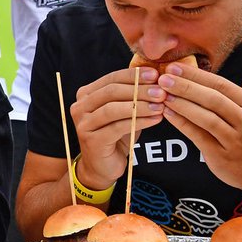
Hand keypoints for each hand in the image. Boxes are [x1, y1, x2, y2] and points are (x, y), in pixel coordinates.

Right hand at [70, 66, 165, 189]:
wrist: (102, 166)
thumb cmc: (115, 136)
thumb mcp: (124, 112)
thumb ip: (132, 96)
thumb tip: (156, 77)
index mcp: (86, 94)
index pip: (111, 78)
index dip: (133, 75)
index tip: (155, 74)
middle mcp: (80, 107)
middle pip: (111, 91)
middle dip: (139, 89)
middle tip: (161, 91)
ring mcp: (83, 124)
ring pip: (113, 109)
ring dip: (140, 105)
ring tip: (161, 105)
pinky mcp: (91, 140)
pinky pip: (118, 127)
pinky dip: (139, 121)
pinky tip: (156, 119)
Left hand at [157, 66, 241, 194]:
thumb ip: (223, 98)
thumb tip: (189, 78)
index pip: (220, 84)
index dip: (195, 75)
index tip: (173, 66)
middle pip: (213, 99)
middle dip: (185, 86)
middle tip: (163, 78)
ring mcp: (236, 140)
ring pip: (206, 118)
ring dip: (182, 104)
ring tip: (162, 95)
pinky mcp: (222, 156)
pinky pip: (198, 136)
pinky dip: (181, 123)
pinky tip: (167, 113)